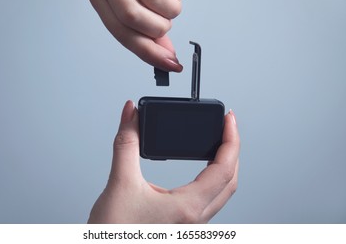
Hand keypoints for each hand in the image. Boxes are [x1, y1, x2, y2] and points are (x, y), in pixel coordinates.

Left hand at [84, 0, 185, 71]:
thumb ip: (144, 27)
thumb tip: (166, 55)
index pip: (120, 32)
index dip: (148, 52)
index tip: (170, 64)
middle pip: (134, 18)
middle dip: (159, 28)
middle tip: (165, 21)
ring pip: (154, 0)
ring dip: (171, 9)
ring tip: (170, 2)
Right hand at [88, 100, 239, 222]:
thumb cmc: (113, 232)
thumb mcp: (120, 182)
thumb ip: (127, 143)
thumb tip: (130, 114)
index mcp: (187, 208)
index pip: (224, 169)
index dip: (231, 140)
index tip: (229, 119)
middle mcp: (194, 219)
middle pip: (230, 181)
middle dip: (232, 150)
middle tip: (227, 126)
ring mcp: (190, 225)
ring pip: (222, 193)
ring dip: (226, 165)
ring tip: (220, 143)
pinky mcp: (182, 225)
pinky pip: (210, 200)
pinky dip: (214, 179)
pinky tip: (205, 169)